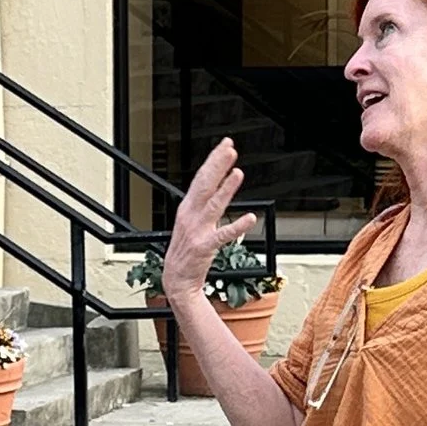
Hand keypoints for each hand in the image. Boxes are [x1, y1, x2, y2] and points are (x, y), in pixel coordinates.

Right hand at [161, 137, 257, 309]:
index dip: (213, 160)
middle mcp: (190, 216)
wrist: (177, 280)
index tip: (225, 145)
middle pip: (205, 185)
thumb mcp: (190, 222)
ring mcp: (197, 231)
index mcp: (187, 208)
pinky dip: (237, 226)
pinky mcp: (204, 247)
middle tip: (230, 150)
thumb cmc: (186, 252)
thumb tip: (217, 186)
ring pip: (213, 205)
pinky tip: (250, 218)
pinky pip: (223, 235)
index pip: (201, 178)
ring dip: (226, 189)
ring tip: (237, 173)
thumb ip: (202, 204)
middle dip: (217, 166)